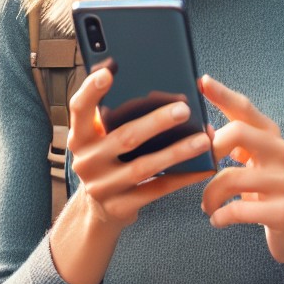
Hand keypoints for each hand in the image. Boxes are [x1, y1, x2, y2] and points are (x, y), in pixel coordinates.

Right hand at [66, 66, 214, 231]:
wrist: (99, 210)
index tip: (108, 73)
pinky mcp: (121, 207)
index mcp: (80, 137)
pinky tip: (203, 167)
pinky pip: (157, 190)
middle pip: (124, 138)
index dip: (91, 90)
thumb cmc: (108, 160)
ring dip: (177, 152)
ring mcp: (103, 187)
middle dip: (156, 122)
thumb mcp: (101, 139)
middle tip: (183, 109)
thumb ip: (114, 116)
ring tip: (203, 139)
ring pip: (144, 166)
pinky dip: (182, 177)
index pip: (80, 109)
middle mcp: (86, 161)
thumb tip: (151, 85)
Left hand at [198, 75, 283, 272]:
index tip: (200, 81)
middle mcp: (282, 152)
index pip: (245, 107)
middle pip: (239, 132)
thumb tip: (200, 129)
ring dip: (210, 195)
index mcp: (270, 136)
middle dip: (211, 149)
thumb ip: (231, 142)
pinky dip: (221, 216)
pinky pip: (239, 210)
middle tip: (199, 168)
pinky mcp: (283, 210)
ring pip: (232, 177)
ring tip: (206, 205)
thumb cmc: (265, 191)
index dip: (222, 93)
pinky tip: (217, 219)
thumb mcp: (252, 162)